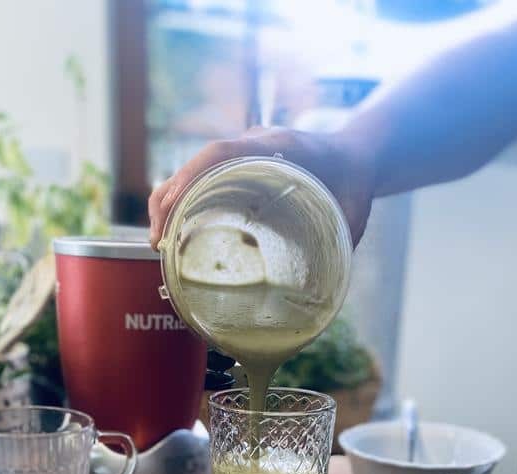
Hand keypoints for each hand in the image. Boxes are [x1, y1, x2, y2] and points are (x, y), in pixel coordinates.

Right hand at [147, 127, 375, 247]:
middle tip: (158, 242)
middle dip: (169, 199)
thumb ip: (341, 238)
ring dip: (170, 203)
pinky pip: (204, 182)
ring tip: (159, 243)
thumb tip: (325, 285)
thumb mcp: (353, 210)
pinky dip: (185, 204)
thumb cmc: (356, 181)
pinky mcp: (240, 171)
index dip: (191, 178)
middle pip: (196, 164)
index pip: (222, 152)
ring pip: (193, 173)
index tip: (172, 208)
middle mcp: (253, 147)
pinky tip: (177, 235)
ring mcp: (243, 157)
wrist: (359, 155)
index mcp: (277, 146)